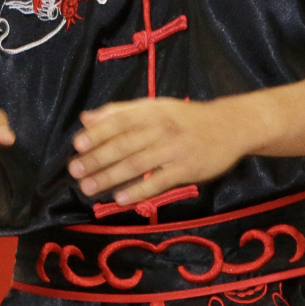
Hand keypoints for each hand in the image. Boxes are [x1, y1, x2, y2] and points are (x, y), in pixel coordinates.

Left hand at [68, 97, 249, 206]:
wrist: (229, 126)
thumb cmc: (185, 117)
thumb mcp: (155, 107)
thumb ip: (121, 111)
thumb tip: (86, 118)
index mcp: (152, 110)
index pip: (120, 121)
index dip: (98, 133)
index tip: (77, 144)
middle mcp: (162, 128)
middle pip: (125, 144)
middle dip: (97, 158)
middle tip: (75, 171)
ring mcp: (175, 150)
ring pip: (137, 164)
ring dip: (110, 176)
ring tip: (89, 187)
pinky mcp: (187, 169)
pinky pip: (158, 181)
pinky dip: (139, 190)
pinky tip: (120, 199)